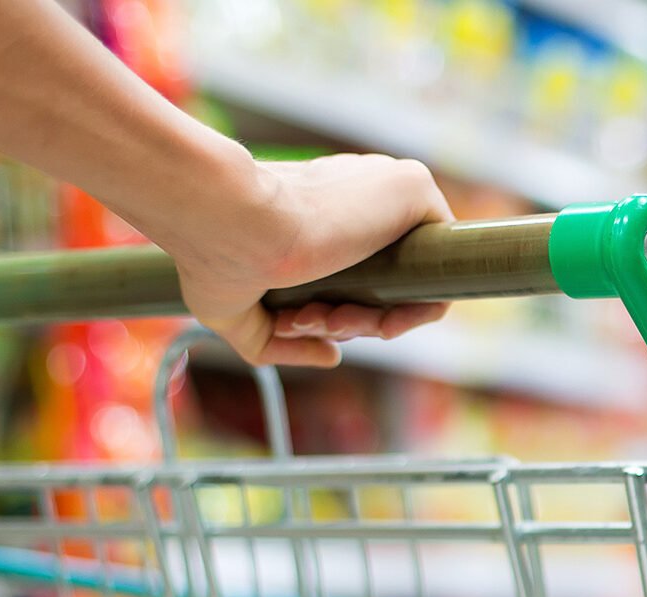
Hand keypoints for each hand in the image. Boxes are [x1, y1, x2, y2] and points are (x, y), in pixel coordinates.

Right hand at [155, 154, 453, 367]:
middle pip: (380, 286)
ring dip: (363, 324)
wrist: (223, 217)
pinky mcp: (415, 191)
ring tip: (313, 318)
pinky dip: (405, 316)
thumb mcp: (233, 311)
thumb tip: (333, 356)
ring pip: (405, 287)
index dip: (330, 313)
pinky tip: (362, 320)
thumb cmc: (210, 253)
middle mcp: (359, 196)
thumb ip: (281, 340)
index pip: (355, 273)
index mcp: (323, 208)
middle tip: (298, 322)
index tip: (291, 323)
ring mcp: (388, 192)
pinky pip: (436, 280)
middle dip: (341, 320)